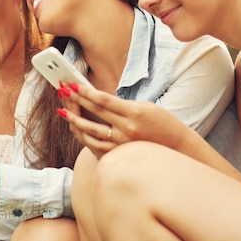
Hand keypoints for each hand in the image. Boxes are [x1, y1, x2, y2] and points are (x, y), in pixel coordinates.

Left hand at [60, 83, 182, 157]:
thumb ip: (122, 105)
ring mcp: (123, 145)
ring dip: (75, 121)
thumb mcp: (145, 107)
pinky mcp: (120, 155)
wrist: (177, 148)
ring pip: (91, 133)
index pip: (104, 100)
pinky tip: (76, 129)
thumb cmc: (162, 123)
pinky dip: (84, 137)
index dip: (86, 92)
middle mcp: (127, 129)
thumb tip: (98, 100)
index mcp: (135, 113)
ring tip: (63, 111)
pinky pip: (96, 147)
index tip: (73, 84)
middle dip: (76, 101)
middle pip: (95, 113)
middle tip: (62, 91)